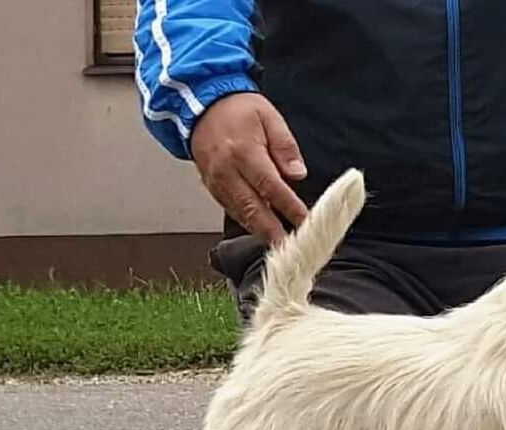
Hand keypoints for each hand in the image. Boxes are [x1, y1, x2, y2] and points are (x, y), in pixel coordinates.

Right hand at [191, 93, 308, 243]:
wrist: (200, 105)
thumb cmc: (238, 110)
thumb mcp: (269, 117)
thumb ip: (285, 147)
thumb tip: (298, 173)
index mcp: (244, 152)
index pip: (272, 187)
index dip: (289, 208)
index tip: (305, 222)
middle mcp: (227, 171)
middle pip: (253, 209)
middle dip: (273, 232)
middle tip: (290, 249)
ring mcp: (216, 181)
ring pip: (241, 214)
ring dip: (260, 232)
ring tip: (279, 246)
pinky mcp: (211, 187)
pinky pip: (231, 209)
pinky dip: (247, 222)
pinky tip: (262, 230)